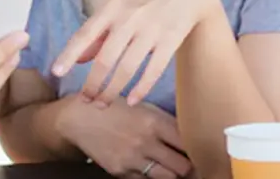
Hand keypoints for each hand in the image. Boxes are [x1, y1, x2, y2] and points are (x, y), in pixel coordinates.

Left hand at [53, 0, 219, 106]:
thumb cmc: (144, 0)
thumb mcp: (117, 8)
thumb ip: (97, 33)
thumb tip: (76, 60)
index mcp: (112, 8)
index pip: (85, 34)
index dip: (69, 54)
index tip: (56, 72)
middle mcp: (129, 18)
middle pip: (106, 57)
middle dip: (93, 83)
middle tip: (85, 100)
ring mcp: (151, 29)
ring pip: (128, 67)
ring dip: (113, 90)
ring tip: (103, 104)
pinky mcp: (171, 40)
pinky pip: (154, 69)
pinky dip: (142, 88)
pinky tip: (132, 101)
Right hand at [57, 96, 190, 178]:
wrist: (78, 118)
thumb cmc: (115, 109)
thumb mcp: (143, 107)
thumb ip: (167, 122)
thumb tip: (192, 137)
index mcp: (154, 121)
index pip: (189, 144)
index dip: (198, 150)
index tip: (201, 152)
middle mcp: (145, 142)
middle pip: (183, 167)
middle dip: (188, 166)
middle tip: (189, 164)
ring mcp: (132, 159)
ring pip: (167, 178)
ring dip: (172, 174)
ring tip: (171, 167)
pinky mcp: (120, 171)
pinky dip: (150, 176)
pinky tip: (149, 167)